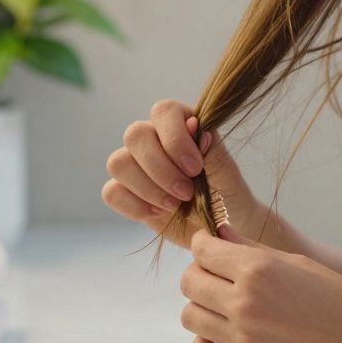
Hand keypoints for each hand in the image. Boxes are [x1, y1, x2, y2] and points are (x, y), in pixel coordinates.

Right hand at [103, 99, 269, 248]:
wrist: (221, 231)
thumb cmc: (229, 199)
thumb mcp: (229, 177)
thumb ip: (213, 152)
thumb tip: (194, 126)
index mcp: (182, 124)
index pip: (164, 111)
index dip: (175, 138)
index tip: (195, 168)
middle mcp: (154, 139)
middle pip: (135, 135)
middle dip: (160, 169)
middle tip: (186, 193)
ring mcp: (136, 166)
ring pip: (118, 163)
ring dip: (147, 188)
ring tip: (174, 206)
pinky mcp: (126, 192)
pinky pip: (111, 192)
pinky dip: (135, 206)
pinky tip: (159, 213)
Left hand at [180, 223, 341, 342]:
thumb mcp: (300, 264)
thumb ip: (253, 248)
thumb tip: (218, 233)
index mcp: (259, 269)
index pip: (202, 250)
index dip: (203, 246)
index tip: (211, 249)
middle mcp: (245, 302)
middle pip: (189, 282)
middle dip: (199, 274)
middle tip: (218, 279)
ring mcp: (244, 339)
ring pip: (189, 317)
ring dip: (201, 308)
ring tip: (224, 309)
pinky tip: (225, 336)